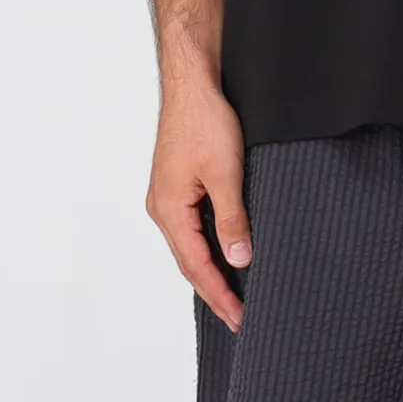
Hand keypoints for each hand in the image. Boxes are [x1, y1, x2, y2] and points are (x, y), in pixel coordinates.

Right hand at [146, 80, 251, 332]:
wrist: (193, 83)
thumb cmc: (205, 120)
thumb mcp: (226, 173)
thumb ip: (232, 219)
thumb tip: (239, 260)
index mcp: (169, 210)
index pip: (197, 266)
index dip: (220, 295)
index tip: (240, 319)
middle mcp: (162, 207)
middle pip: (189, 261)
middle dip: (215, 290)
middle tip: (240, 317)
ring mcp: (168, 195)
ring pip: (191, 243)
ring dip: (211, 268)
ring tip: (235, 293)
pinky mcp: (178, 183)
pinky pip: (192, 225)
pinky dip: (208, 244)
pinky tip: (225, 250)